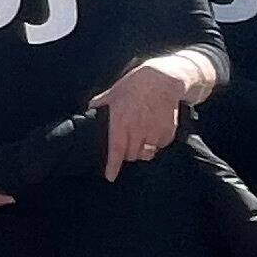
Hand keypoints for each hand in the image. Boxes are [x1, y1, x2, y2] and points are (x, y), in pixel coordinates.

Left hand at [100, 59, 191, 176]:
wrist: (163, 80)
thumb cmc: (136, 84)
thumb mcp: (114, 92)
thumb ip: (102, 103)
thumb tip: (90, 108)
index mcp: (121, 121)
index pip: (115, 149)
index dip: (112, 165)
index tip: (110, 176)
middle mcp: (137, 130)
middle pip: (130, 155)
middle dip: (126, 153)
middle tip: (126, 142)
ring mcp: (154, 132)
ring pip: (145, 153)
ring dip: (141, 150)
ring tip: (140, 136)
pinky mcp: (167, 133)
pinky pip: (159, 146)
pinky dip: (155, 143)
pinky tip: (153, 129)